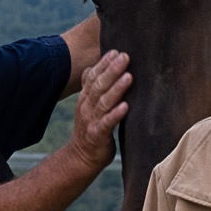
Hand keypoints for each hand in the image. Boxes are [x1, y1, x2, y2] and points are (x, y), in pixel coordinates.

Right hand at [65, 49, 131, 170]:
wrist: (81, 158)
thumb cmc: (92, 129)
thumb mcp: (90, 107)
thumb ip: (95, 89)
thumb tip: (100, 68)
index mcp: (85, 99)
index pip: (92, 76)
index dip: (103, 63)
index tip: (116, 51)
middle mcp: (86, 107)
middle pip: (98, 85)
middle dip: (112, 70)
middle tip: (125, 56)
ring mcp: (90, 121)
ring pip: (103, 102)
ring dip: (116, 88)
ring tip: (128, 77)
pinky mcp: (97, 135)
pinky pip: (107, 123)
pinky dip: (115, 114)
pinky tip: (125, 106)